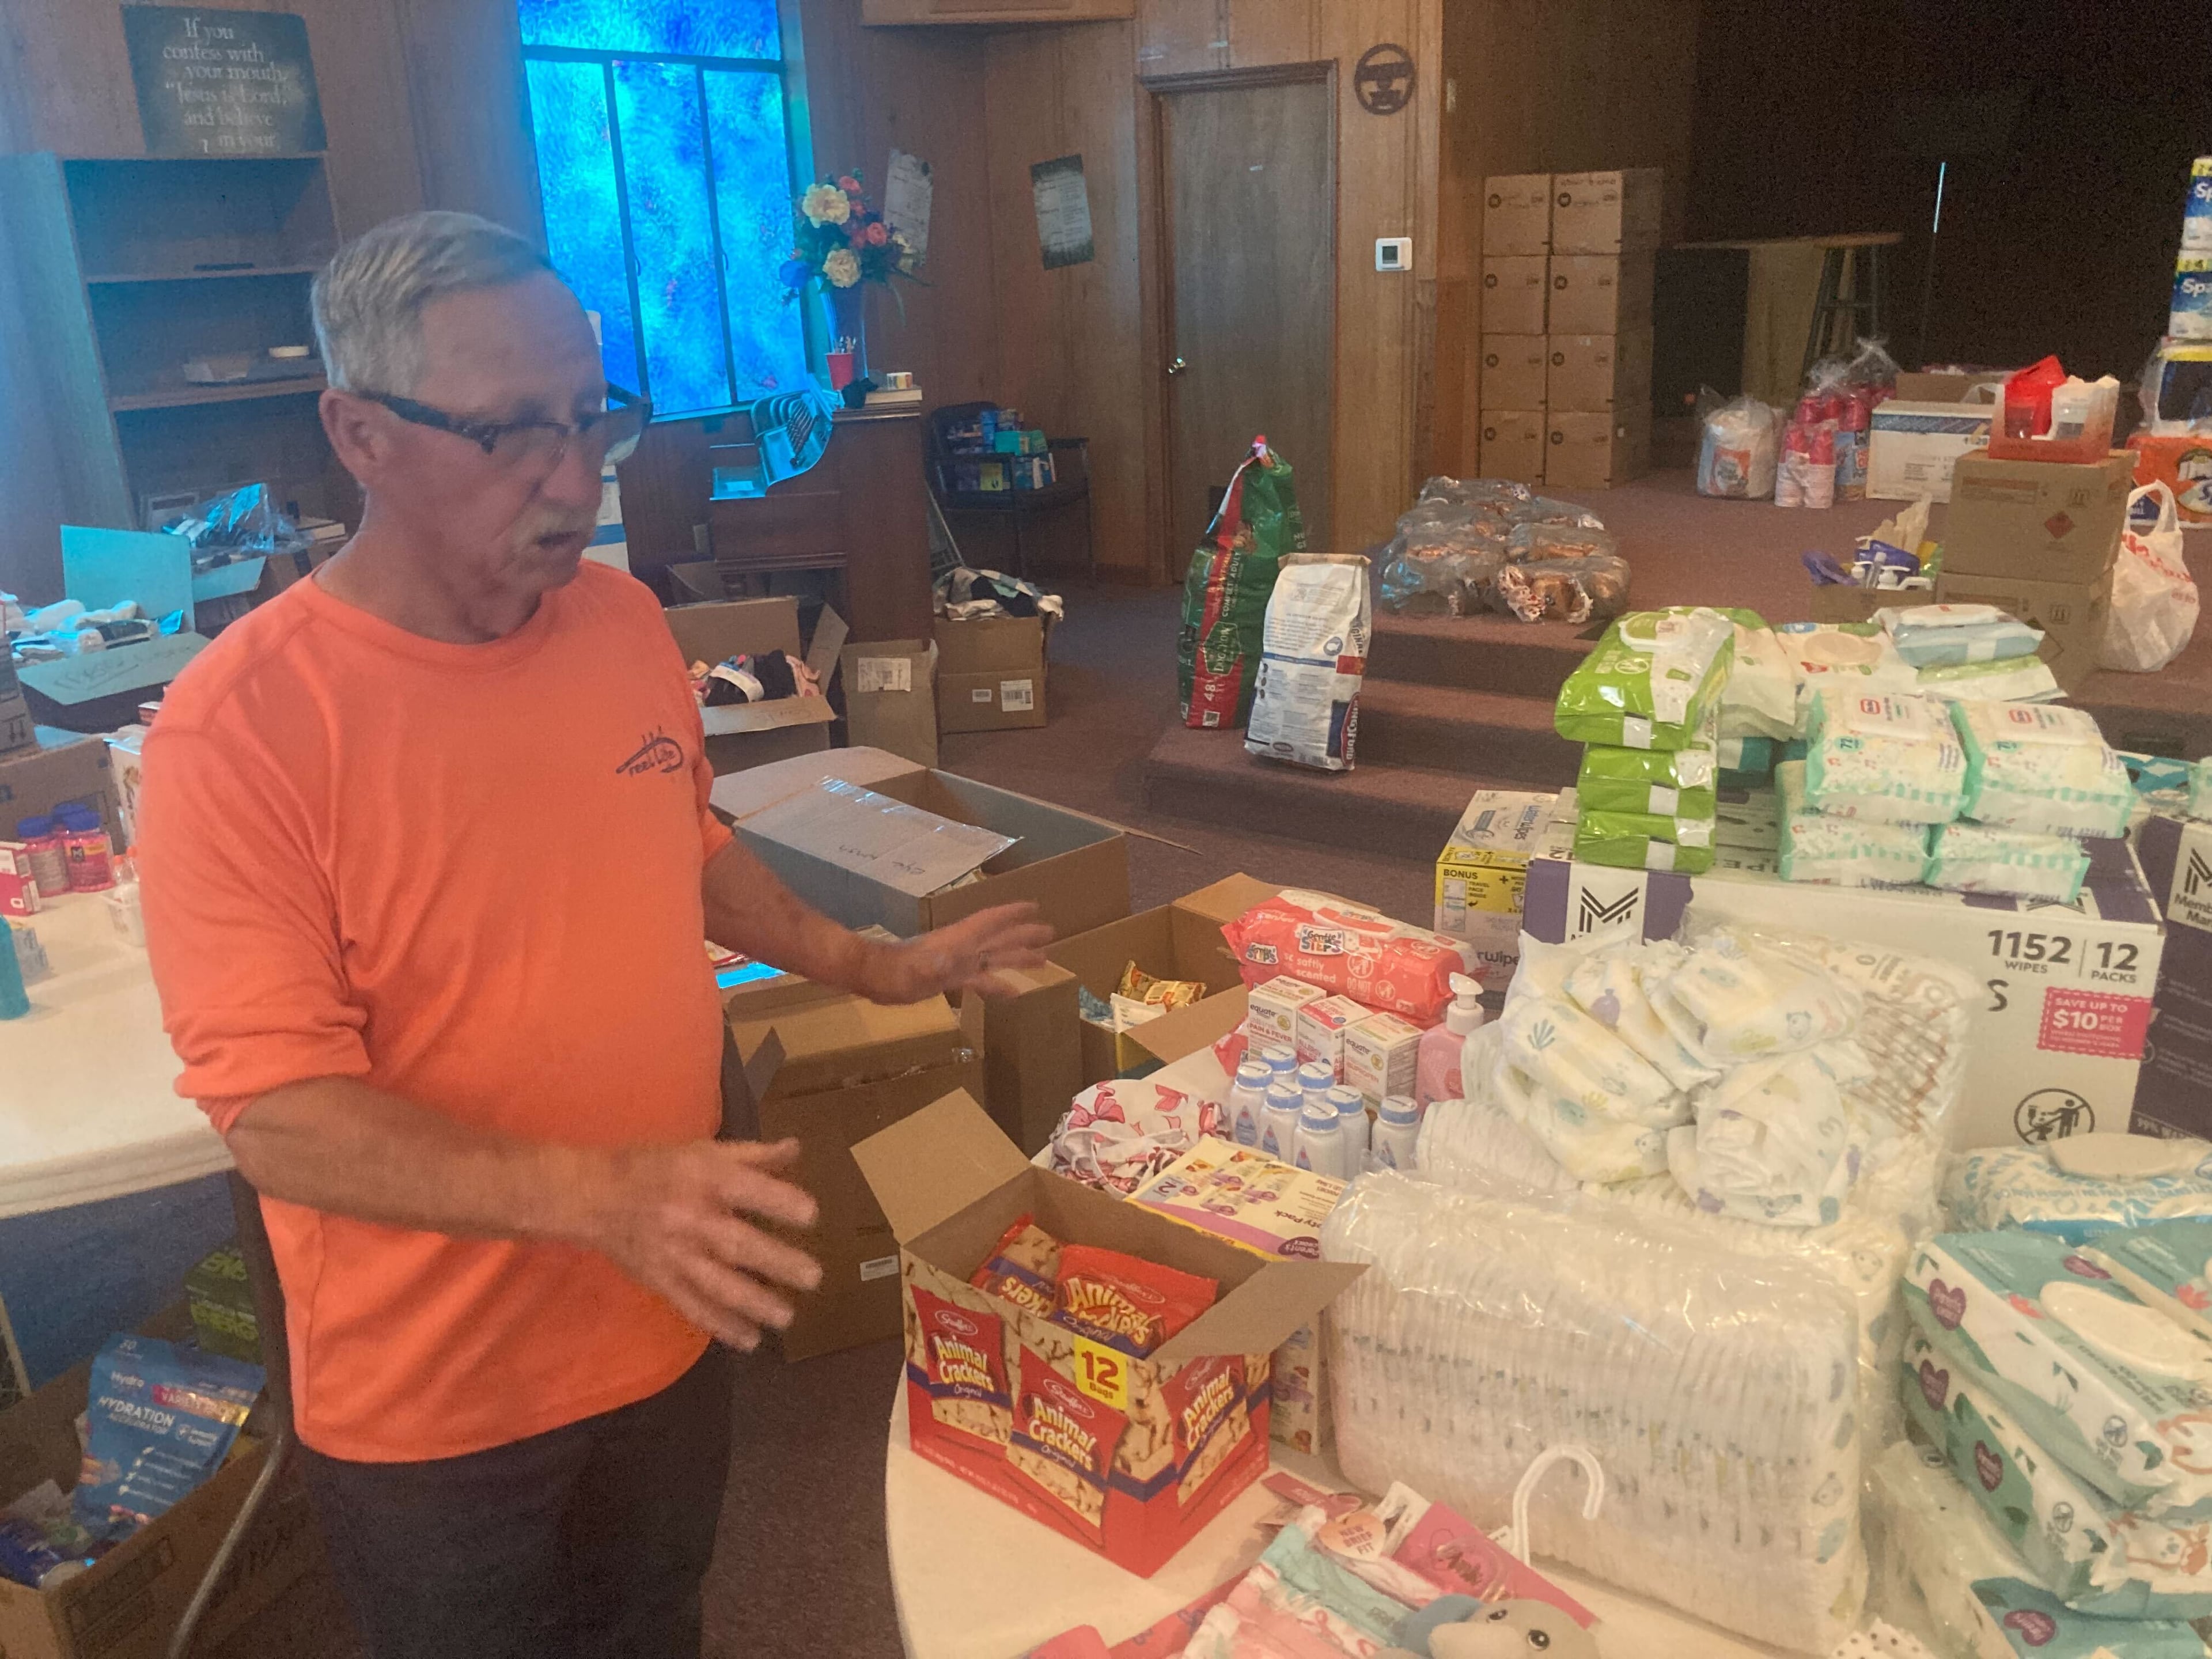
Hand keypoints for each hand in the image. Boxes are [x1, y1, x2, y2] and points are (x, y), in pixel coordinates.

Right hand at [585, 1138, 822, 1351]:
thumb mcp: (703, 1151)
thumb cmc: (655, 1167)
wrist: (592, 1196)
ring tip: (787, 1317)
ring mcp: (674, 1254)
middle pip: (738, 1243)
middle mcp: (691, 1217)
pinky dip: (721, 1326)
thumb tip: (796, 1149)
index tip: (811, 1216)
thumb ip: (752, 1155)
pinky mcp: (660, 1280)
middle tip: (814, 1277)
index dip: (779, 1203)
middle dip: (777, 1262)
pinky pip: (693, 1307)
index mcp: (704, 1178)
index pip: (748, 1190)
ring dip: (754, 1303)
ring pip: (717, 1283)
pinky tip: (749, 1339)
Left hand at [865, 902, 1053, 1003]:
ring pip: (995, 957)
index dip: (1012, 914)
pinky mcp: (950, 978)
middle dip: (1024, 935)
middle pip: (999, 938)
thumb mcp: (915, 970)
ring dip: (1017, 957)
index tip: (1034, 907)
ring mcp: (957, 963)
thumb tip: (947, 963)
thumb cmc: (894, 972)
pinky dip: (999, 984)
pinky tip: (1013, 992)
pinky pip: (982, 979)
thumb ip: (933, 966)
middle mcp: (962, 948)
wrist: (874, 978)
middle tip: (1050, 933)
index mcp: (958, 940)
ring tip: (1043, 959)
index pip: (990, 922)